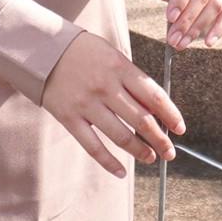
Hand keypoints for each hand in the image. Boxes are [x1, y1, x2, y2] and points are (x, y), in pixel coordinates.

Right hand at [40, 30, 183, 175]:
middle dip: (160, 139)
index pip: (154, 96)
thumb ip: (131, 78)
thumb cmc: (83, 51)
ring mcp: (86, 104)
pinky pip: (92, 146)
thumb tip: (154, 107)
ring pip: (120, 135)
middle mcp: (105, 87)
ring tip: (151, 158)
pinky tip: (120, 171)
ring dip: (140, 151)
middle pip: (141, 119)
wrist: (41, 49)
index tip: (180, 128)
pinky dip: (108, 162)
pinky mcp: (69, 117)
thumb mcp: (112, 54)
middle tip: (170, 152)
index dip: (171, 115)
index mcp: (120, 68)